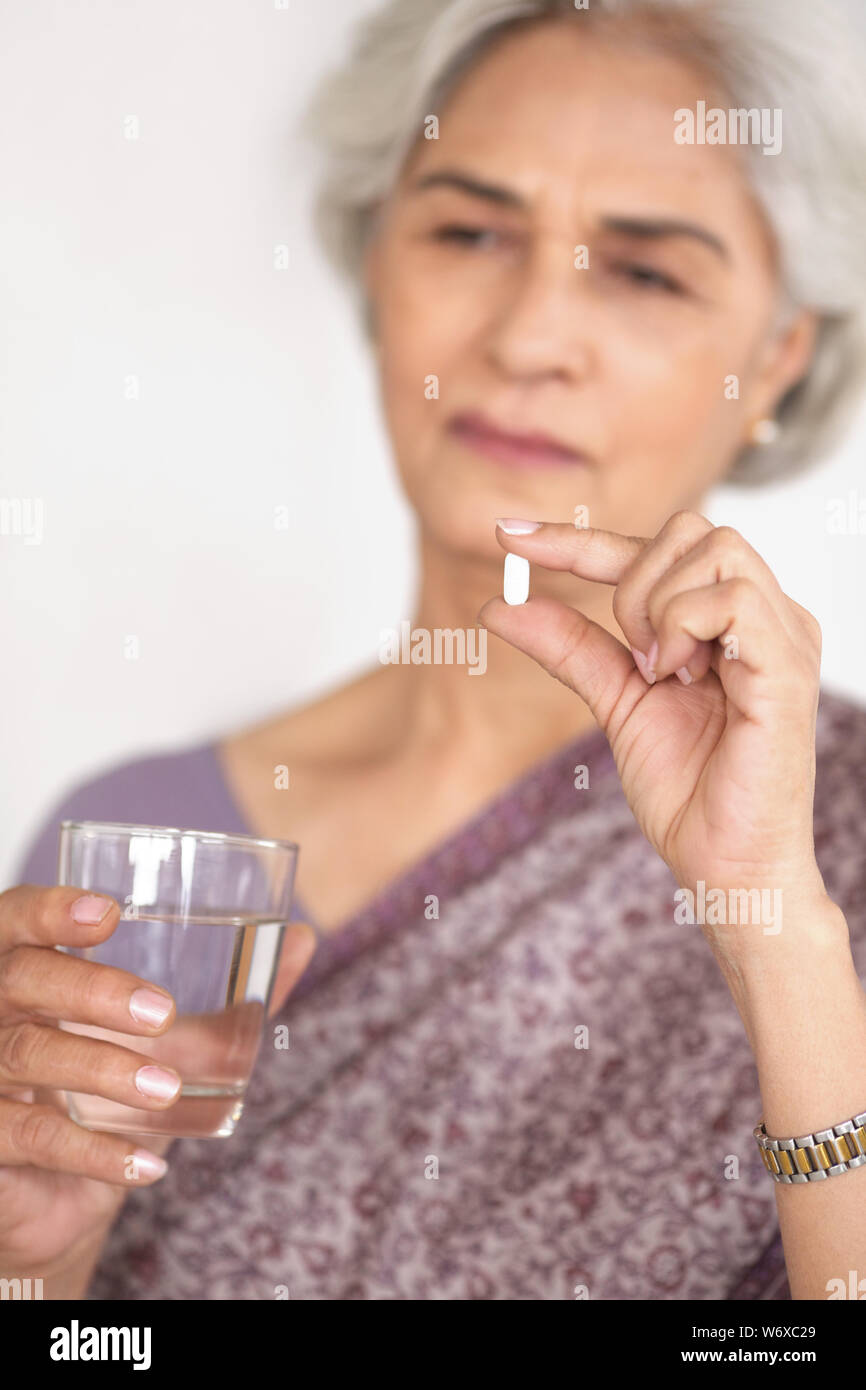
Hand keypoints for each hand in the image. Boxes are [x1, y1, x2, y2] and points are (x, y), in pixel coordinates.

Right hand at [0, 884, 314, 1278]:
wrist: (61, 1197)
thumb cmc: (110, 1090)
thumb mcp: (174, 1040)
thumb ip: (234, 993)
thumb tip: (304, 938)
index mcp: (23, 967)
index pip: (15, 919)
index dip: (50, 909)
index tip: (110, 912)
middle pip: (19, 979)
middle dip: (91, 990)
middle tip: (163, 1013)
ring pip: (23, 1054)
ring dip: (101, 1069)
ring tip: (167, 1087)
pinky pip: (28, 1137)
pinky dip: (92, 1152)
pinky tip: (147, 1164)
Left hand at [478, 511, 828, 954]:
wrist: (724, 865)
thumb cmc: (689, 791)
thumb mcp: (616, 701)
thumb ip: (570, 647)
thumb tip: (500, 604)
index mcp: (731, 620)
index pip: (655, 548)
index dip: (579, 538)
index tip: (508, 536)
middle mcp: (766, 615)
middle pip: (690, 527)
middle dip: (632, 584)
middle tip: (635, 661)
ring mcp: (784, 635)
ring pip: (712, 548)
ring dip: (658, 608)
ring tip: (663, 675)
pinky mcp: (789, 666)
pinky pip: (731, 598)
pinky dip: (684, 627)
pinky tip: (680, 677)